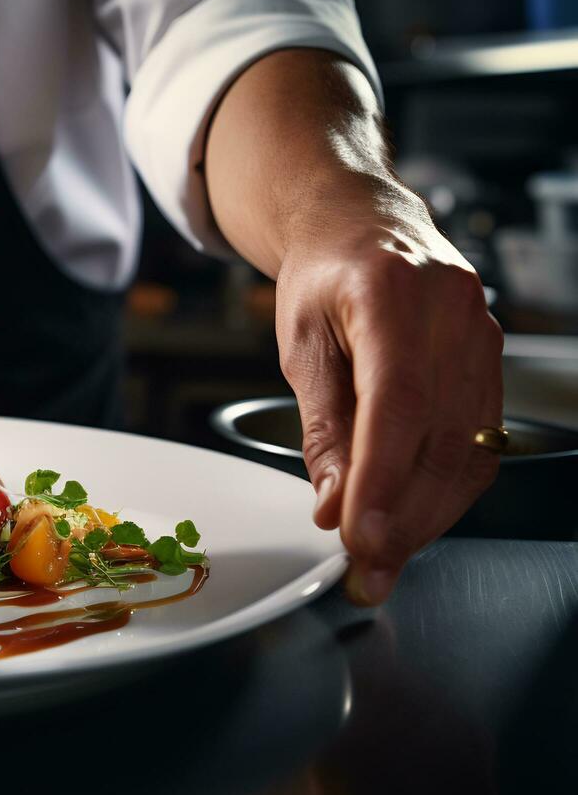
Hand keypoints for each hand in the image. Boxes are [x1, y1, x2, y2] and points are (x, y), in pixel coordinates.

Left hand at [275, 185, 502, 604]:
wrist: (363, 224)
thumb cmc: (325, 277)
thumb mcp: (301, 344)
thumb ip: (322, 426)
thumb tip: (334, 502)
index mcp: (393, 295)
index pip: (396, 403)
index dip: (382, 478)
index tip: (358, 536)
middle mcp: (453, 314)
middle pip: (439, 439)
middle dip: (403, 517)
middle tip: (365, 570)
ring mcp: (484, 336)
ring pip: (468, 450)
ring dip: (427, 516)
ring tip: (383, 559)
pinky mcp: (493, 361)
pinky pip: (478, 442)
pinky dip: (445, 490)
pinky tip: (412, 518)